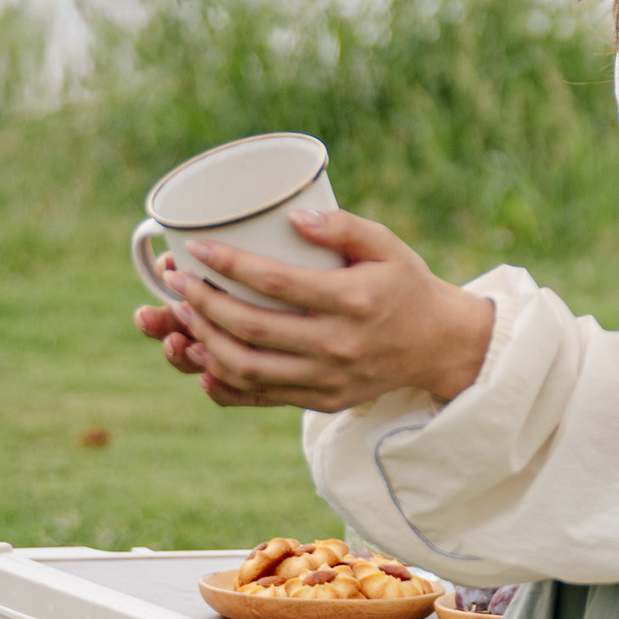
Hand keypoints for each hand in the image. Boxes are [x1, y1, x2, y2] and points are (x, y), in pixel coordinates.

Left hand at [132, 207, 495, 412]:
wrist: (439, 346)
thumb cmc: (406, 286)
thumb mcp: (387, 246)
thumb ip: (343, 226)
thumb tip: (292, 218)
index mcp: (354, 301)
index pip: (277, 283)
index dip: (229, 265)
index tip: (196, 248)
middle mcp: (339, 345)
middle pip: (252, 328)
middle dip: (203, 304)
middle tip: (179, 283)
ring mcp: (329, 379)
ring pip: (248, 368)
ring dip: (206, 343)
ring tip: (185, 318)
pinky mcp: (323, 400)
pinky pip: (262, 397)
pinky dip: (224, 381)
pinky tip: (202, 360)